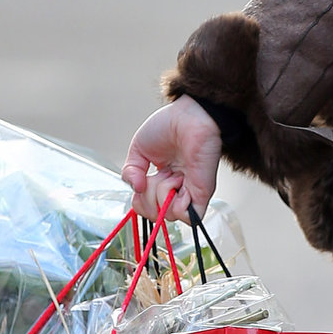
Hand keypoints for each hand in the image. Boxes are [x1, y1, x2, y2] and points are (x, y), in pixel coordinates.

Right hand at [122, 97, 221, 220]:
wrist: (187, 117)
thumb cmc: (168, 126)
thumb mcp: (138, 149)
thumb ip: (130, 172)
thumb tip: (135, 189)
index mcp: (162, 179)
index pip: (147, 207)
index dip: (140, 201)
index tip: (142, 181)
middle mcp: (176, 188)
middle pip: (155, 214)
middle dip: (149, 198)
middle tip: (156, 176)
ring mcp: (189, 192)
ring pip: (169, 216)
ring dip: (163, 196)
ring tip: (172, 175)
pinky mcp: (202, 193)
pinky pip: (189, 216)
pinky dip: (178, 206)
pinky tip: (179, 184)